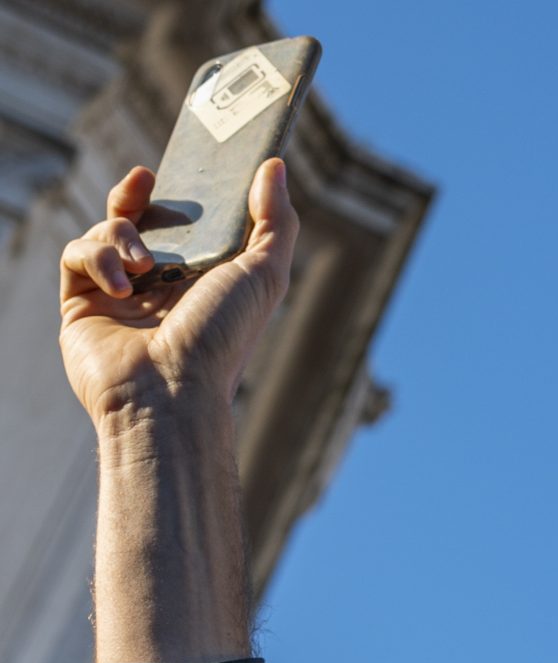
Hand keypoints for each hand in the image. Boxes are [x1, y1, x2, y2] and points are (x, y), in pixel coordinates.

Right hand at [59, 160, 297, 427]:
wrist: (170, 395)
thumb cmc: (221, 342)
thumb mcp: (263, 276)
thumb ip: (275, 221)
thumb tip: (274, 166)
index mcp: (200, 283)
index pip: (184, 224)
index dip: (179, 193)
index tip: (180, 165)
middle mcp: (158, 290)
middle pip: (138, 220)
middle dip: (139, 197)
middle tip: (146, 180)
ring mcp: (117, 298)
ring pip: (105, 230)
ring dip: (122, 234)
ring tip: (145, 265)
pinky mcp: (81, 305)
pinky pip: (76, 254)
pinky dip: (96, 257)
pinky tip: (120, 284)